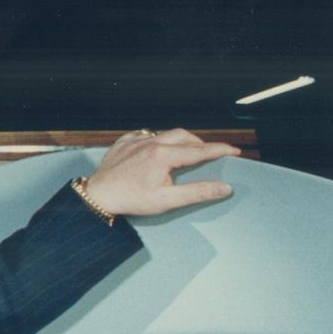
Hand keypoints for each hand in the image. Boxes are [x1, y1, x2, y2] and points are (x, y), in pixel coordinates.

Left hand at [84, 128, 237, 216]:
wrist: (98, 196)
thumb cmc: (130, 199)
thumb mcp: (167, 200)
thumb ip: (197, 193)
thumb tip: (224, 187)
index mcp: (162, 155)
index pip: (199, 150)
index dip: (220, 150)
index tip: (235, 150)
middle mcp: (149, 142)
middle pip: (183, 136)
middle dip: (200, 143)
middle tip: (210, 154)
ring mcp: (135, 140)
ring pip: (164, 132)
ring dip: (179, 140)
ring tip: (186, 153)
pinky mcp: (123, 142)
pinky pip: (145, 134)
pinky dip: (157, 139)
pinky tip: (159, 149)